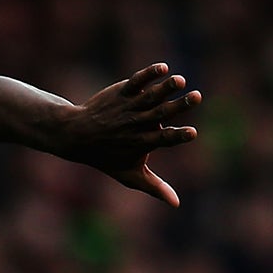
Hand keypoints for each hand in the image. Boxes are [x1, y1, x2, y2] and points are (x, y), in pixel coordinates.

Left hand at [53, 64, 201, 203]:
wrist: (76, 134)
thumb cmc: (106, 157)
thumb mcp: (128, 174)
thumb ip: (154, 187)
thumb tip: (177, 204)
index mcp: (141, 142)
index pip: (163, 139)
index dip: (177, 136)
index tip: (193, 133)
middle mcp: (136, 123)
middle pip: (160, 114)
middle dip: (178, 106)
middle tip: (197, 96)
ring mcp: (128, 107)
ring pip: (149, 96)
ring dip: (165, 87)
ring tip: (180, 80)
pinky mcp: (121, 92)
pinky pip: (136, 81)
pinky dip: (148, 74)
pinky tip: (163, 68)